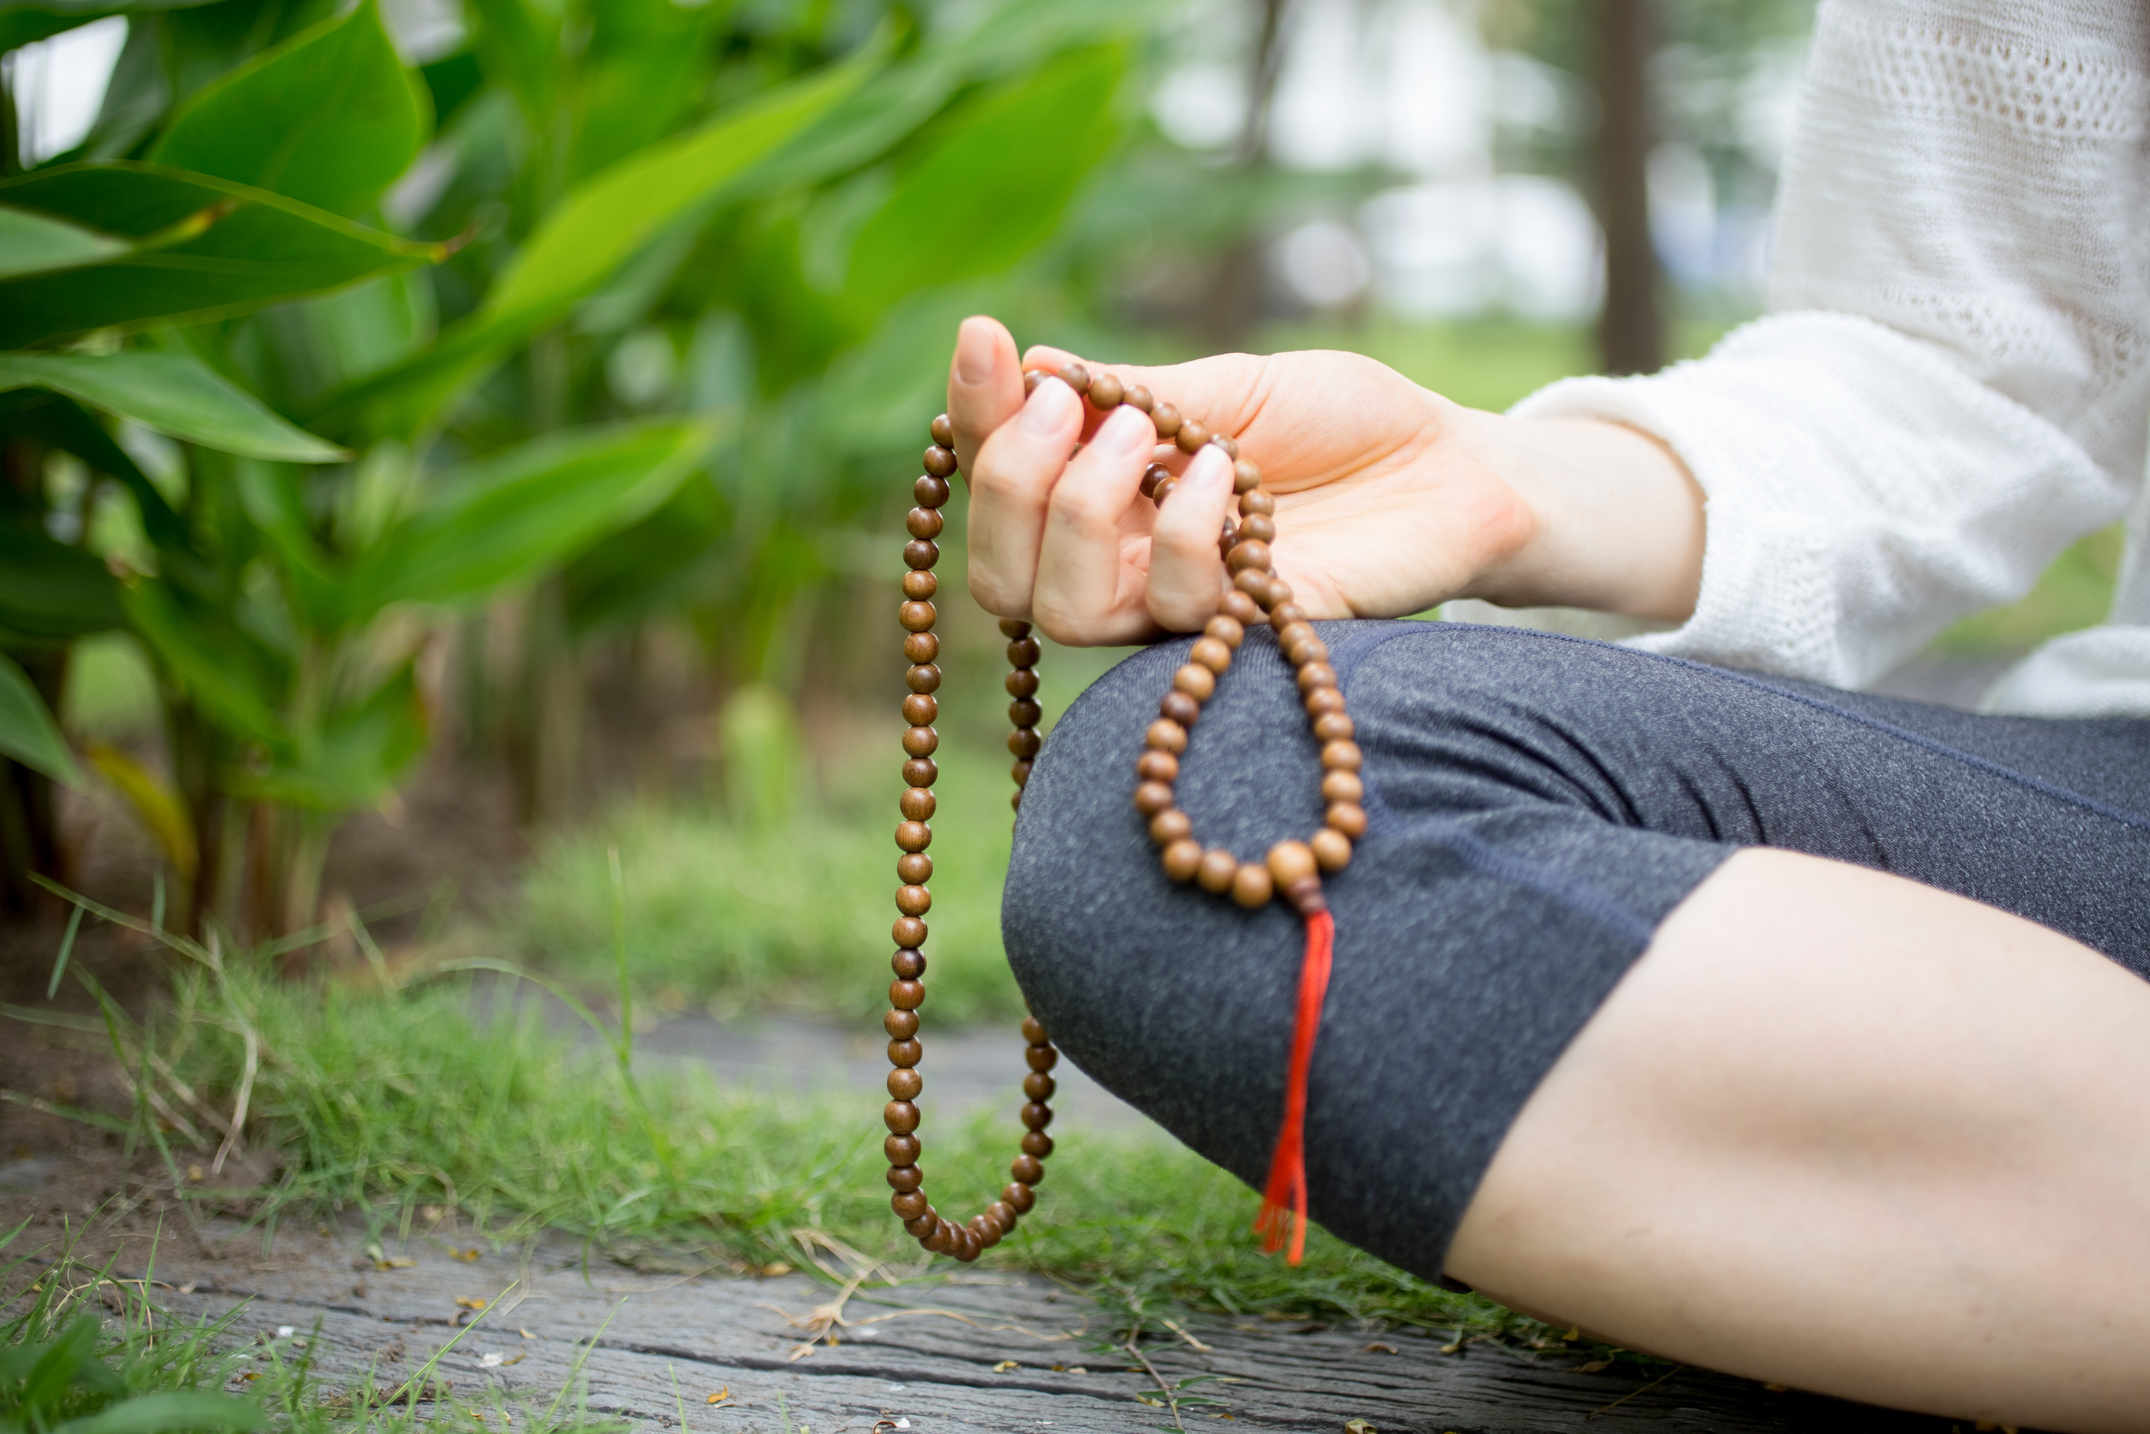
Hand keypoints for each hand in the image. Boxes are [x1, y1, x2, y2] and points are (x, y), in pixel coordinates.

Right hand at [943, 316, 1703, 645]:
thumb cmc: (1342, 422)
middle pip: (999, 575)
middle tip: (1072, 408)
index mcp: (1102, 491)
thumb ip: (1131, 392)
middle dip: (1011, 482)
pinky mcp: (1240, 637)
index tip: (986, 340)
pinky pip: (1173, 608)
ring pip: (1062, 611)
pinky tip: (1231, 477)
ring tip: (1151, 437)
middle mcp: (1122, 563)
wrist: (1450, 463)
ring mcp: (1175, 609)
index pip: (995, 477)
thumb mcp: (1229, 385)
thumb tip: (1026, 363)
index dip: (973, 419)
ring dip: (1083, 511)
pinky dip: (1187, 531)